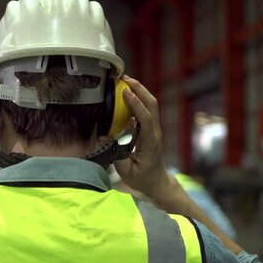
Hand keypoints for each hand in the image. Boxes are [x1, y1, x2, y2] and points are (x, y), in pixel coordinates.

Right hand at [114, 75, 170, 197]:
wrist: (156, 183)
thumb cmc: (142, 179)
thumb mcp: (125, 170)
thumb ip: (116, 153)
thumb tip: (106, 136)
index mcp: (150, 142)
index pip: (145, 118)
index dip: (136, 103)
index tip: (124, 92)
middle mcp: (155, 133)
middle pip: (152, 104)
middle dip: (140, 89)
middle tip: (124, 79)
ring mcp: (154, 130)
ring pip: (151, 105)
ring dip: (139, 91)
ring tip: (124, 83)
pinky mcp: (150, 130)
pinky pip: (146, 111)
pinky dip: (137, 100)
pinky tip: (125, 96)